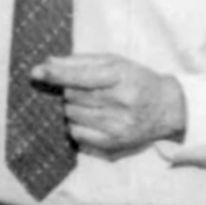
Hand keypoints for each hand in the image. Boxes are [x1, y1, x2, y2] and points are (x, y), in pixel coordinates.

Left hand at [39, 53, 185, 154]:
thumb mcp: (115, 62)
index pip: (81, 76)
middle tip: (84, 89)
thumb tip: (48, 62)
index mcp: (121, 77)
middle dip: (69, 90)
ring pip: (72, 114)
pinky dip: (76, 123)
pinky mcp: (113, 143)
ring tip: (92, 103)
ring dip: (72, 107)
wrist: (168, 108)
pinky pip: (77, 133)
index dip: (57, 74)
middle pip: (72, 95)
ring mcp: (117, 125)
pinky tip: (91, 118)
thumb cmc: (137, 80)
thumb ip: (81, 61)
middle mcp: (120, 102)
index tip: (37, 71)